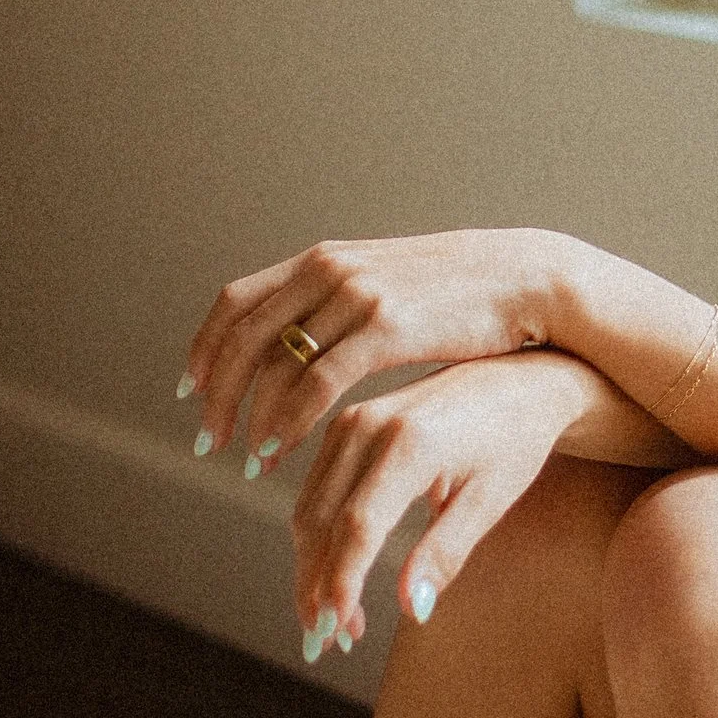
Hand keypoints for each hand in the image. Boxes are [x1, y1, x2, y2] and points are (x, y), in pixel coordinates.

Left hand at [182, 230, 571, 473]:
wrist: (527, 277)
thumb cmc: (462, 291)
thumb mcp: (388, 281)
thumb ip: (342, 300)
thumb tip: (306, 330)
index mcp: (324, 259)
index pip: (236, 302)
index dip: (205, 348)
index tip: (190, 390)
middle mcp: (330, 271)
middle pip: (243, 336)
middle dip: (216, 393)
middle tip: (207, 438)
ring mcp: (358, 297)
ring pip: (276, 365)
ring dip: (252, 417)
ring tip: (247, 458)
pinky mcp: (388, 327)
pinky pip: (318, 383)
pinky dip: (289, 421)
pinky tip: (282, 450)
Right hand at [289, 352, 589, 656]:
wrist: (522, 378)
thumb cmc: (516, 440)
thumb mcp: (492, 499)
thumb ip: (447, 551)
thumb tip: (411, 609)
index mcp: (410, 445)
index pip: (357, 527)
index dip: (341, 584)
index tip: (335, 632)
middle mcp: (369, 426)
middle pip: (320, 521)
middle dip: (316, 587)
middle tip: (326, 643)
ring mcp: (352, 420)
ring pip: (309, 509)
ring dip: (312, 568)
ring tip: (336, 622)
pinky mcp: (347, 423)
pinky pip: (316, 489)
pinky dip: (318, 538)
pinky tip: (336, 577)